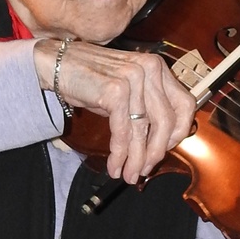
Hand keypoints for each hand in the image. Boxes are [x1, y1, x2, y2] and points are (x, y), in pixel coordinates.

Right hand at [35, 39, 194, 182]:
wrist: (55, 64)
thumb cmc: (90, 78)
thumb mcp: (126, 89)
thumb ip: (146, 107)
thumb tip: (159, 143)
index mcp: (157, 67)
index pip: (185, 104)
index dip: (179, 132)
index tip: (167, 149)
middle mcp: (149, 69)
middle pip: (166, 122)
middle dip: (156, 152)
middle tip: (145, 170)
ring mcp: (133, 78)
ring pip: (143, 130)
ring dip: (135, 159)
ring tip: (128, 174)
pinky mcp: (115, 91)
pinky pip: (123, 132)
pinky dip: (119, 153)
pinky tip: (115, 165)